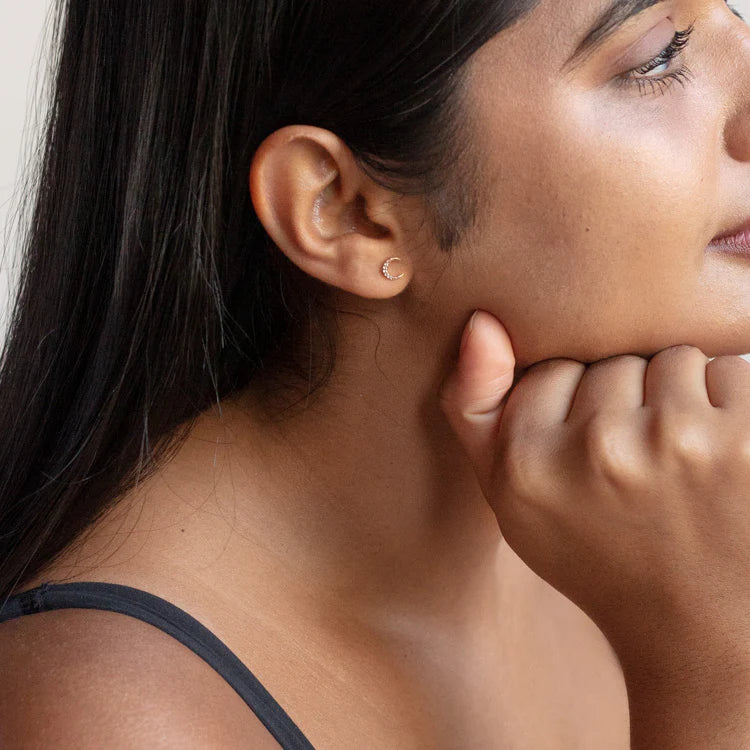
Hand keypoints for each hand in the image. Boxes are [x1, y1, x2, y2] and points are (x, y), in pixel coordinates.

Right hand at [439, 309, 749, 673]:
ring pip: (671, 360)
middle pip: (612, 362)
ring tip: (680, 460)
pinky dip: (730, 404)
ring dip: (680, 399)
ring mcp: (678, 443)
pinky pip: (730, 370)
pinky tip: (723, 456)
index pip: (551, 371)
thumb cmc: (597, 552)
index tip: (587, 458)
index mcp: (528, 465)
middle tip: (637, 466)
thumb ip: (475, 407)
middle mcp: (599, 451)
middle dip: (627, 402)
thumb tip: (483, 322)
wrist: (700, 628)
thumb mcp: (509, 495)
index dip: (573, 409)